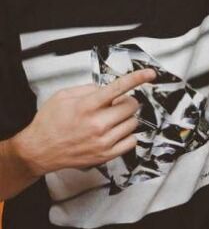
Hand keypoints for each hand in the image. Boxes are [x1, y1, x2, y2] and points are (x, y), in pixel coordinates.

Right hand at [13, 69, 155, 175]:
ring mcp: (103, 141)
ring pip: (133, 122)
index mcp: (87, 106)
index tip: (150, 74)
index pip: (118, 88)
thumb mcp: (64, 96)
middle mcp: (97, 124)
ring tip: (110, 119)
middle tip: (115, 104)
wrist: (38, 151)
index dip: (137, 78)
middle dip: (127, 101)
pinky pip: (131, 141)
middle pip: (131, 105)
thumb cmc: (50, 122)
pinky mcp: (105, 155)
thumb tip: (109, 88)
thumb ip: (89, 89)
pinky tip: (114, 132)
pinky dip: (127, 134)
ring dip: (126, 118)